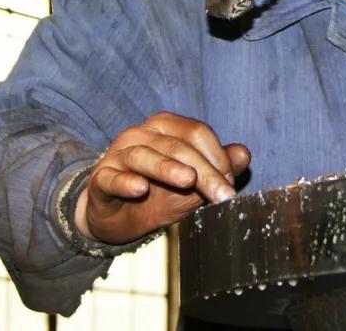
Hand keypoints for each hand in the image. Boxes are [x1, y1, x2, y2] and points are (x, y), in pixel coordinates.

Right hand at [75, 111, 250, 244]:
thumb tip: (244, 153)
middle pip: (177, 146)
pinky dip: (125, 181)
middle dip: (203, 171)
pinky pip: (111, 177)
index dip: (218, 158)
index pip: (197, 133)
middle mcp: (141, 134)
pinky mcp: (100, 178)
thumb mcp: (193, 186)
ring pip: (143, 155)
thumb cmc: (158, 195)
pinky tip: (139, 188)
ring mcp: (118, 154)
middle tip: (222, 195)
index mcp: (167, 127)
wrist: (117, 219)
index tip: (230, 186)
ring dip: (167, 168)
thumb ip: (217, 168)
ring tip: (187, 180)